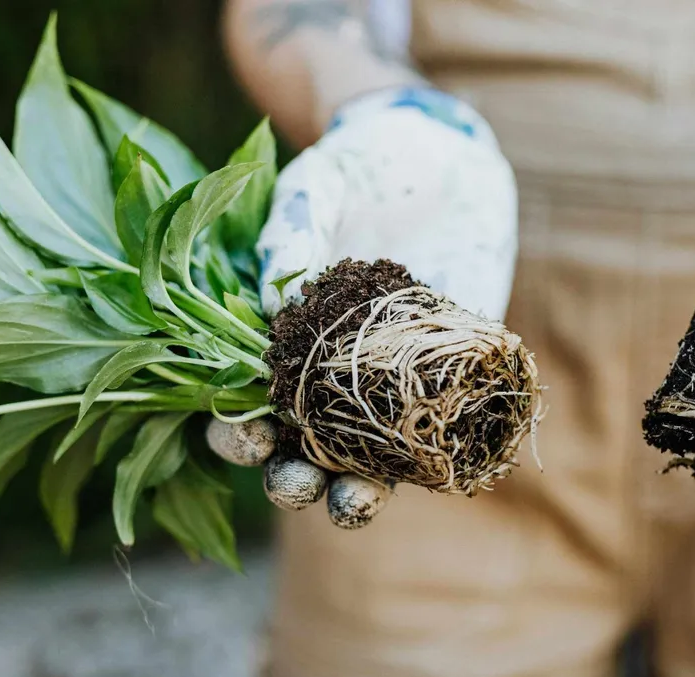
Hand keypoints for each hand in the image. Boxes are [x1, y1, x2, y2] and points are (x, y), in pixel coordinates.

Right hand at [209, 86, 517, 526]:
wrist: (442, 157)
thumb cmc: (360, 169)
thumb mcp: (320, 188)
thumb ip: (294, 234)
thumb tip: (273, 297)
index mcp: (280, 343)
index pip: (245, 407)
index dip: (239, 437)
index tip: (250, 437)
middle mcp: (332, 377)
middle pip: (303, 452)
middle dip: (296, 482)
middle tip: (302, 481)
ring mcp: (394, 382)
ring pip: (371, 461)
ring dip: (360, 493)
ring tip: (359, 501)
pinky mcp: (455, 372)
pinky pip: (449, 426)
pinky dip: (445, 454)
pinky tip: (442, 466)